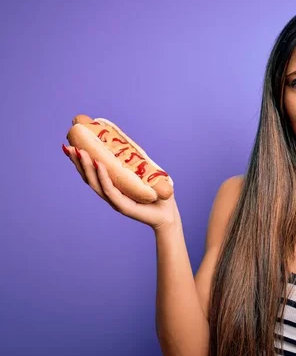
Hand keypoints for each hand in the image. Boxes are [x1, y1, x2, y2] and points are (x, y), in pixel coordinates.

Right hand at [62, 144, 179, 231]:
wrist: (167, 213)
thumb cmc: (156, 193)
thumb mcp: (143, 173)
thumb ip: (133, 162)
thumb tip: (127, 142)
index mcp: (112, 187)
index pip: (92, 173)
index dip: (81, 161)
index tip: (71, 146)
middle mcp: (110, 194)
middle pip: (89, 178)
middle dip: (78, 162)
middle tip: (68, 147)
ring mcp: (115, 201)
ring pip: (96, 183)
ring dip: (87, 167)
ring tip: (81, 152)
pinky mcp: (123, 206)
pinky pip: (110, 190)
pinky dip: (103, 177)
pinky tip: (99, 164)